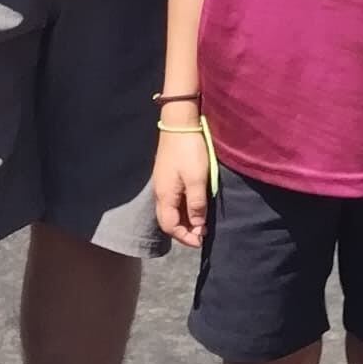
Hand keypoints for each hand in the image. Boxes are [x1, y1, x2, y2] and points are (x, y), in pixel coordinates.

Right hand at [153, 128, 213, 246]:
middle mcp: (160, 192)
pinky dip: (183, 208)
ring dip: (185, 219)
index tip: (201, 240)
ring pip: (170, 210)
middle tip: (203, 233)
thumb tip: (198, 227)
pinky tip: (195, 205)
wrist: (178, 123)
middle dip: (184, 231)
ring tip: (202, 221)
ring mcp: (162, 184)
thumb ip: (197, 205)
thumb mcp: (197, 180)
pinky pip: (173, 200)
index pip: (170, 226)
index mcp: (165, 196)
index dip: (185, 237)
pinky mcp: (167, 176)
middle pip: (168, 220)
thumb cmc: (189, 151)